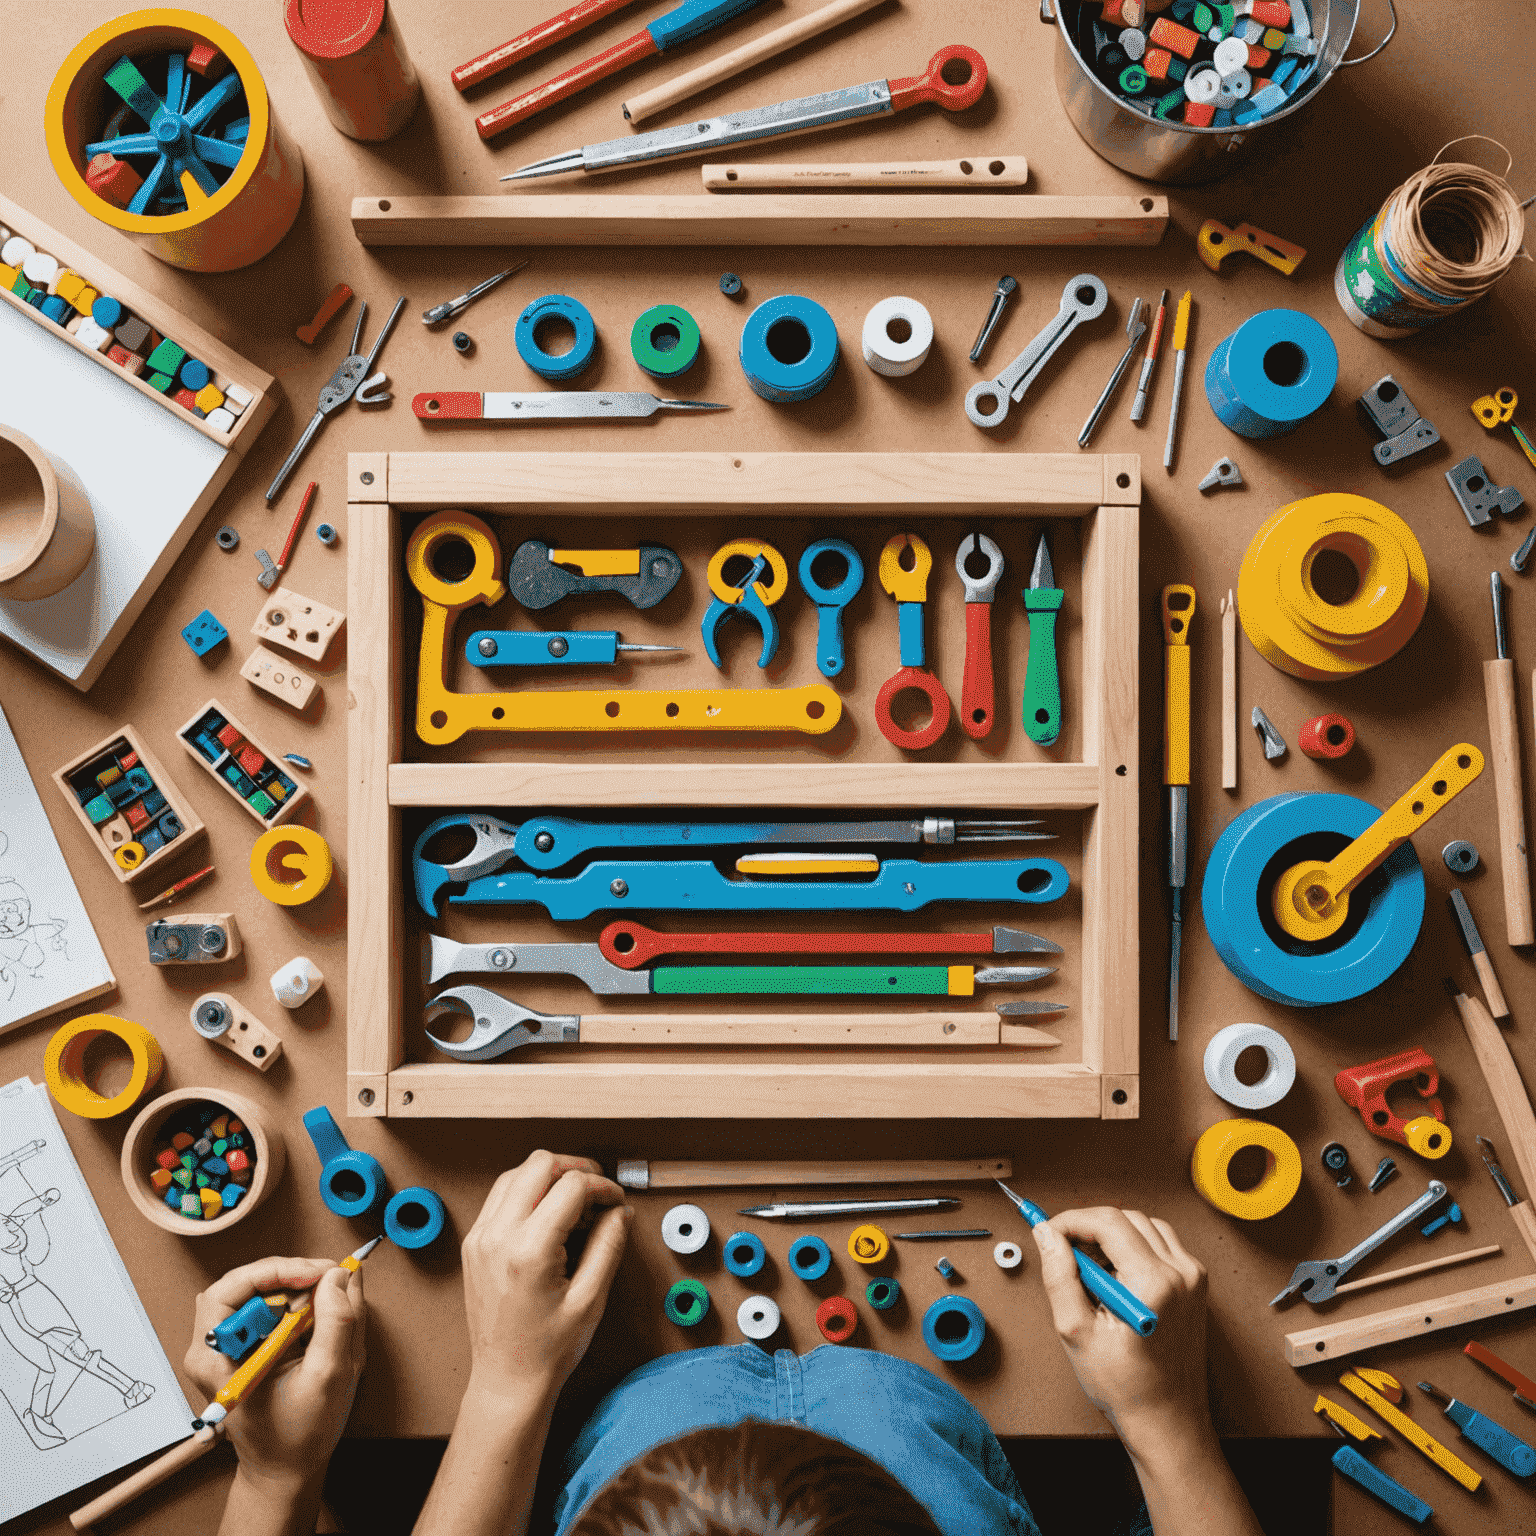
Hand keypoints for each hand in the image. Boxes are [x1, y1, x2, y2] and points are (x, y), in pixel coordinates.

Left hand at [185, 1256, 365, 1499]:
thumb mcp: (328, 1378)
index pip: (231, 1289)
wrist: (285, 1467)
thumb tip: (339, 1275)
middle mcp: (211, 1346)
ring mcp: (226, 1345)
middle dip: (291, 1275)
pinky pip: (269, 1305)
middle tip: (330, 1279)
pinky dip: (298, 1301)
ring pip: (260, 1290)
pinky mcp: (245, 1343)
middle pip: (245, 1283)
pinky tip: (319, 1317)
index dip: (276, 1272)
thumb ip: (338, 1322)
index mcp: (214, 1358)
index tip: (317, 1274)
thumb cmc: (298, 1434)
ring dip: (297, 1287)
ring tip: (329, 1301)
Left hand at [460, 1151, 630, 1406]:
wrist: (506, 1381)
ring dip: (549, 1176)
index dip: (602, 1186)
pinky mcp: (474, 1243)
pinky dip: (528, 1191)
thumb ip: (608, 1245)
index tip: (616, 1202)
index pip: (571, 1186)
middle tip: (598, 1191)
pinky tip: (549, 1214)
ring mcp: (480, 1237)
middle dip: (575, 1169)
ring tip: (575, 1203)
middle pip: (539, 1163)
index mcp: (528, 1250)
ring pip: (516, 1173)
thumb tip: (619, 1211)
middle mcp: (497, 1236)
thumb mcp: (590, 1299)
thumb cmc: (548, 1350)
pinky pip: (500, 1195)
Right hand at [1032, 1208, 1209, 1451]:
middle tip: (1065, 1253)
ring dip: (1113, 1235)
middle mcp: (1181, 1273)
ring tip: (1092, 1269)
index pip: (1108, 1221)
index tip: (1049, 1231)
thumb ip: (1059, 1274)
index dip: (1071, 1220)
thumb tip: (1047, 1234)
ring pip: (1145, 1225)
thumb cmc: (1126, 1387)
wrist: (1167, 1420)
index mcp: (1154, 1283)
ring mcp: (1193, 1277)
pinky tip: (1117, 1277)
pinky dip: (1134, 1248)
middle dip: (1090, 1227)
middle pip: (1127, 1217)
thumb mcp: (1076, 1331)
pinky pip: (1161, 1243)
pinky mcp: (1196, 1284)